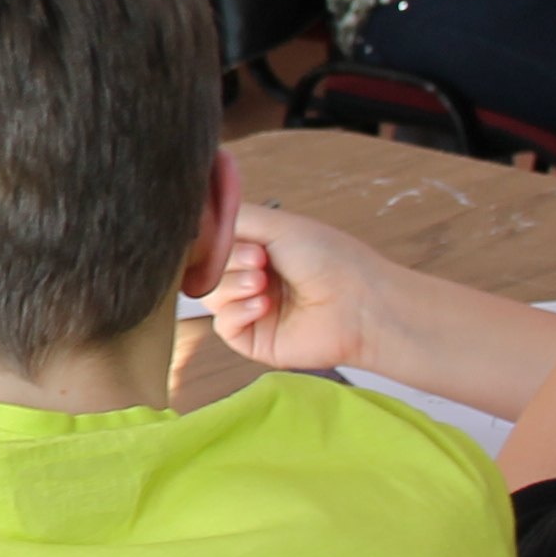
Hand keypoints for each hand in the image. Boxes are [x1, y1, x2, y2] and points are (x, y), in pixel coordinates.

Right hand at [204, 201, 395, 375]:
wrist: (359, 302)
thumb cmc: (330, 259)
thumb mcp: (277, 223)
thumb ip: (232, 217)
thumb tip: (196, 221)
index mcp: (257, 249)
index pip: (213, 244)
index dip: (216, 241)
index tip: (236, 237)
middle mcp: (252, 278)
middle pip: (207, 270)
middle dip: (228, 262)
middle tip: (259, 259)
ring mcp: (251, 309)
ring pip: (211, 296)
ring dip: (232, 285)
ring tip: (262, 283)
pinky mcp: (254, 339)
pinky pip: (223, 325)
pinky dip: (237, 312)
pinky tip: (262, 306)